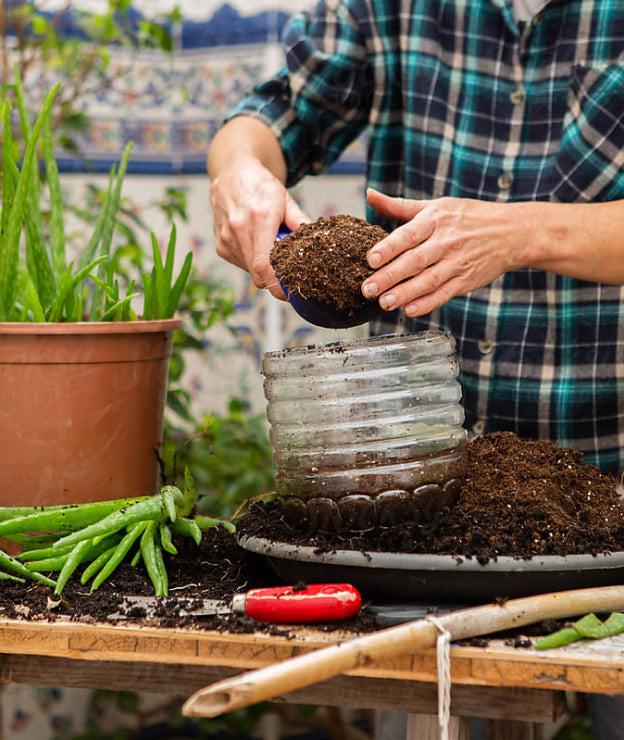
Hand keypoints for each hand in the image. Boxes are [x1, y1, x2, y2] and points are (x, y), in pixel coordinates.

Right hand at [210, 158, 308, 299]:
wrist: (232, 173)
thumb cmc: (261, 186)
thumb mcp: (286, 200)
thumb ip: (301, 223)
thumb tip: (319, 244)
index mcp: (259, 219)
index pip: (264, 265)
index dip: (277, 285)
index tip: (289, 293)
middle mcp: (238, 230)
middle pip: (257, 274)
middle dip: (274, 280)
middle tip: (288, 275)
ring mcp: (226, 239)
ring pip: (250, 271)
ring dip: (263, 268)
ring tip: (270, 248)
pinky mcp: (220, 245)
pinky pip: (242, 264)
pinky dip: (252, 261)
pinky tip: (256, 245)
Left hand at [362, 189, 531, 315]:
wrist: (512, 232)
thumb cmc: (467, 217)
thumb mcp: (436, 206)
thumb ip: (399, 206)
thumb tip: (370, 195)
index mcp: (436, 220)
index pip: (408, 235)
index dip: (388, 247)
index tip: (370, 259)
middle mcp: (446, 241)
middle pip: (414, 261)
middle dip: (389, 277)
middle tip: (367, 289)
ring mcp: (457, 263)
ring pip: (427, 281)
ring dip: (405, 293)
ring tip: (384, 303)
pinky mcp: (466, 281)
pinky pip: (444, 294)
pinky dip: (427, 303)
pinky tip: (409, 310)